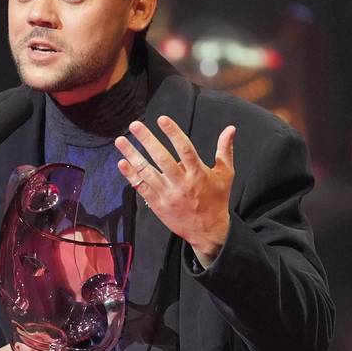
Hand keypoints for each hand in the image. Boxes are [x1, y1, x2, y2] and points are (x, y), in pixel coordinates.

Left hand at [115, 116, 235, 265]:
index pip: (185, 149)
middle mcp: (181, 184)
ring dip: (132, 155)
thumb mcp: (226, 175)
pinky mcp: (158, 205)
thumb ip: (225, 150)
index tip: (161, 119)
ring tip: (120, 140)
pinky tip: (122, 163)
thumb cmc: (217, 200)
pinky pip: (142, 188)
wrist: (208, 231)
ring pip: (147, 172)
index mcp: (198, 174)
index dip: (173, 133)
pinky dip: (131, 176)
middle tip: (135, 124)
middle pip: (162, 159)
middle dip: (147, 140)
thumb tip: (230, 128)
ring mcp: (168, 195)